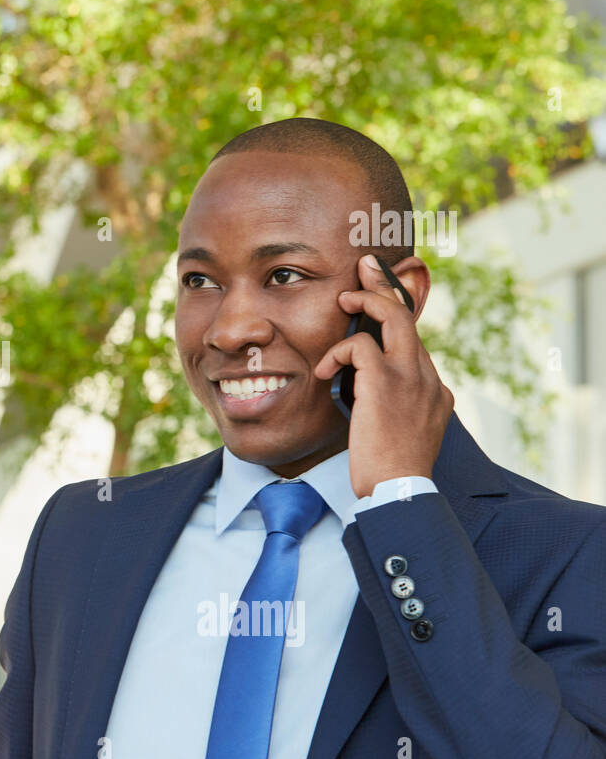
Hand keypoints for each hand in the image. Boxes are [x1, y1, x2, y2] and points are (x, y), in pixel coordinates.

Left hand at [313, 254, 453, 498]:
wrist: (398, 490)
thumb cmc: (389, 471)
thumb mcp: (397, 433)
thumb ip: (388, 406)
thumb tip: (364, 393)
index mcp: (434, 389)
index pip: (413, 341)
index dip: (394, 318)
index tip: (377, 296)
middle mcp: (427, 377)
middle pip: (409, 316)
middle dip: (385, 286)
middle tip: (365, 267)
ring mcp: (410, 378)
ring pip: (393, 316)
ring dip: (365, 301)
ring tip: (343, 301)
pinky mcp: (386, 383)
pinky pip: (359, 346)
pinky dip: (338, 353)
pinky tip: (324, 372)